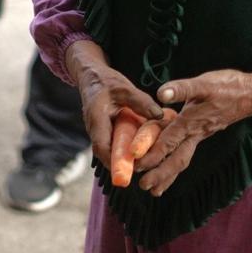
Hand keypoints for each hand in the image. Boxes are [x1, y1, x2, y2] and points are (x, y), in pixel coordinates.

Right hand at [65, 41, 162, 168]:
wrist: (91, 76)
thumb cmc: (107, 81)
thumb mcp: (125, 88)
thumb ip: (142, 101)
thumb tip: (160, 116)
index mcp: (96, 117)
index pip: (101, 146)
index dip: (113, 161)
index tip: (129, 172)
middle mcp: (94, 128)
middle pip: (104, 153)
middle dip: (120, 166)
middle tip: (139, 176)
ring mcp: (98, 131)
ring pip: (108, 151)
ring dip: (121, 161)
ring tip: (142, 170)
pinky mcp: (103, 131)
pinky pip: (111, 145)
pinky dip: (122, 153)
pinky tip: (139, 157)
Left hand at [133, 69, 251, 195]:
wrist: (250, 94)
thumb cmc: (226, 87)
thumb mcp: (203, 83)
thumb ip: (182, 89)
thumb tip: (162, 94)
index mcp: (191, 121)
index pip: (169, 140)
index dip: (153, 151)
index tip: (136, 162)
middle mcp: (194, 133)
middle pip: (176, 158)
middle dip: (160, 173)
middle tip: (142, 186)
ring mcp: (198, 136)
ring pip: (181, 160)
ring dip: (167, 175)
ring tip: (153, 190)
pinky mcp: (200, 135)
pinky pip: (185, 154)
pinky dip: (175, 166)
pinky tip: (168, 174)